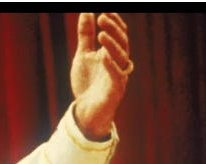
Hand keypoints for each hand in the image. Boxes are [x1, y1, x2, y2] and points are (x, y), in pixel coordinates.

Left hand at [70, 13, 131, 139]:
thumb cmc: (87, 82)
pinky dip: (110, 65)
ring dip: (111, 45)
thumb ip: (85, 35)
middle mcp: (120, 63)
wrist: (85, 111)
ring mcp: (119, 76)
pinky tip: (103, 56)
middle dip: (113, 30)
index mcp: (114, 54)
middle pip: (122, 42)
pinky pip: (116, 76)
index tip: (105, 11)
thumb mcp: (83, 55)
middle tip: (102, 18)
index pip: (119, 34)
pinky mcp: (115, 90)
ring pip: (121, 58)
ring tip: (101, 35)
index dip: (114, 22)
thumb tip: (86, 12)